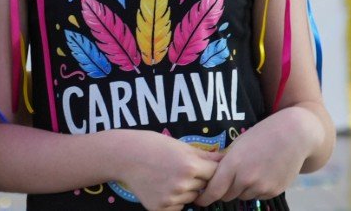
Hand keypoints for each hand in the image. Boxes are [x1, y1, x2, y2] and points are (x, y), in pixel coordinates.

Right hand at [107, 129, 222, 210]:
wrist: (124, 155)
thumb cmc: (152, 145)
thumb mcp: (180, 145)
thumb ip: (205, 155)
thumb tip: (226, 158)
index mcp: (190, 165)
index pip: (215, 174)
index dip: (211, 169)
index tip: (203, 165)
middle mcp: (183, 184)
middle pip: (204, 187)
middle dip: (198, 179)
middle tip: (180, 168)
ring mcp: (171, 198)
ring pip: (191, 198)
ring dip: (187, 190)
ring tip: (169, 176)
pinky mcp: (161, 209)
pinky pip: (178, 207)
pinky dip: (175, 200)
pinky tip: (162, 187)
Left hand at [194, 113, 309, 204]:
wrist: (293, 135)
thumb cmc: (261, 135)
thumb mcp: (238, 144)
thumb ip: (226, 162)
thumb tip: (212, 177)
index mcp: (233, 164)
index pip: (214, 190)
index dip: (205, 197)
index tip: (199, 200)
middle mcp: (246, 178)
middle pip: (227, 195)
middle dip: (224, 190)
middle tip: (227, 179)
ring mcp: (261, 186)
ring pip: (243, 196)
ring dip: (241, 189)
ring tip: (250, 170)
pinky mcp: (274, 191)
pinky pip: (258, 195)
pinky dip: (256, 189)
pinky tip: (263, 173)